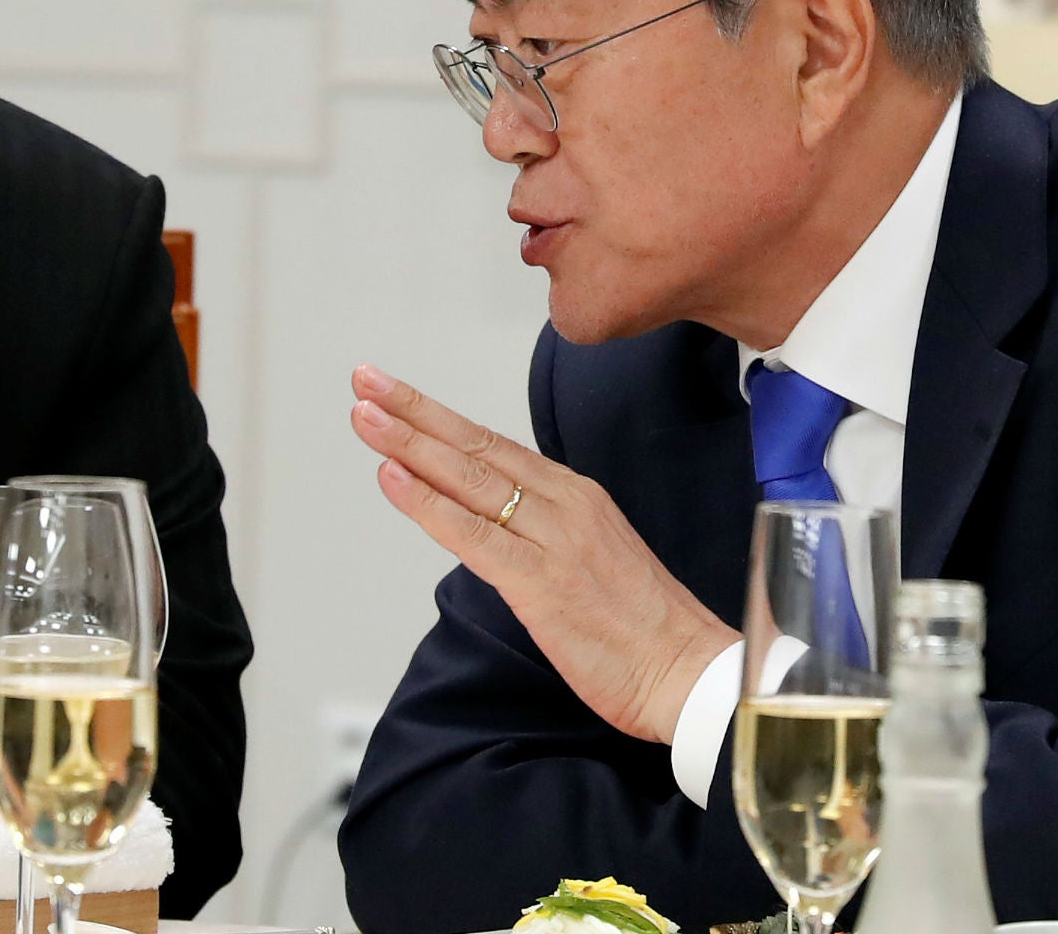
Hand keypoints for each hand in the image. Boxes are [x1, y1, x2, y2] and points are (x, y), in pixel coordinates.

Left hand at [350, 365, 734, 744]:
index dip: (438, 417)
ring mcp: (552, 541)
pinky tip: (392, 478)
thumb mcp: (593, 557)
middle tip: (365, 381)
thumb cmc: (643, 629)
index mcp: (576, 496)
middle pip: (474, 448)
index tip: (393, 392)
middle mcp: (564, 505)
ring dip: (408, 444)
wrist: (692, 676)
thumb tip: (489, 521)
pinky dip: (427, 503)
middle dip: (413, 412)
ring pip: (468, 480)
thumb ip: (542, 531)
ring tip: (365, 416)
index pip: (493, 444)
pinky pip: (473, 535)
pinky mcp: (541, 584)